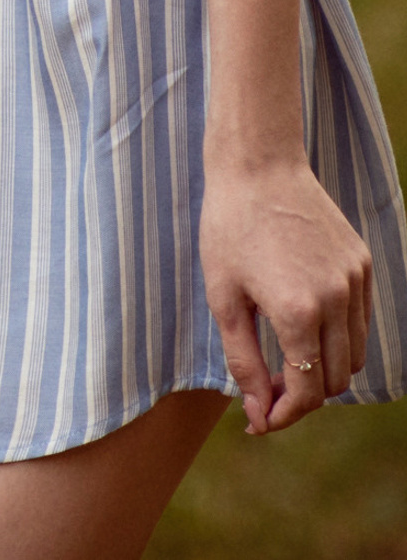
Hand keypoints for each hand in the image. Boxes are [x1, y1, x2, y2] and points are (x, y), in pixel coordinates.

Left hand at [202, 157, 374, 432]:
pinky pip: (358, 321)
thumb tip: (256, 411)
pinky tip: (303, 322)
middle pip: (333, 380)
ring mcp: (355, 283)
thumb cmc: (228, 227)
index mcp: (298, 311)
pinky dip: (336, 335)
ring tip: (283, 357)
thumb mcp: (223, 296)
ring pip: (353, 355)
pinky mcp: (362, 266)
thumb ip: (244, 360)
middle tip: (265, 389)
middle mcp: (336, 301)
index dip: (284, 413)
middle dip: (302, 395)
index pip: (307, 391)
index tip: (259, 420)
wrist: (257, 166)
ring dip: (323, 368)